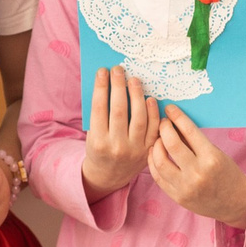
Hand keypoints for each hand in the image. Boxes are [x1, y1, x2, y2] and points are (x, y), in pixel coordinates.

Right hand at [80, 65, 158, 200]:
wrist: (108, 176)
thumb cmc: (99, 149)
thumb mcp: (93, 135)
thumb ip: (100, 115)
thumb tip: (108, 84)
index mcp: (98, 142)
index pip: (99, 108)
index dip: (101, 87)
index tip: (103, 71)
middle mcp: (117, 147)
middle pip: (119, 110)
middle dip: (118, 86)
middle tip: (118, 70)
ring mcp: (135, 150)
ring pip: (138, 117)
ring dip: (136, 95)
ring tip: (134, 80)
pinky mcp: (148, 151)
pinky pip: (152, 128)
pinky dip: (152, 112)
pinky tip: (149, 98)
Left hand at [146, 106, 245, 226]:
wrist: (234, 203)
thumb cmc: (227, 174)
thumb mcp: (216, 154)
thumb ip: (195, 142)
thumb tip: (175, 123)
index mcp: (211, 158)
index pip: (189, 132)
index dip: (177, 117)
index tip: (170, 109)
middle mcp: (198, 173)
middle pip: (171, 144)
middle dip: (164, 129)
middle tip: (163, 123)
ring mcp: (186, 187)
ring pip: (160, 161)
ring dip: (155, 146)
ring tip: (158, 139)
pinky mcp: (177, 197)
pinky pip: (158, 177)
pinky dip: (153, 162)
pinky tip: (154, 154)